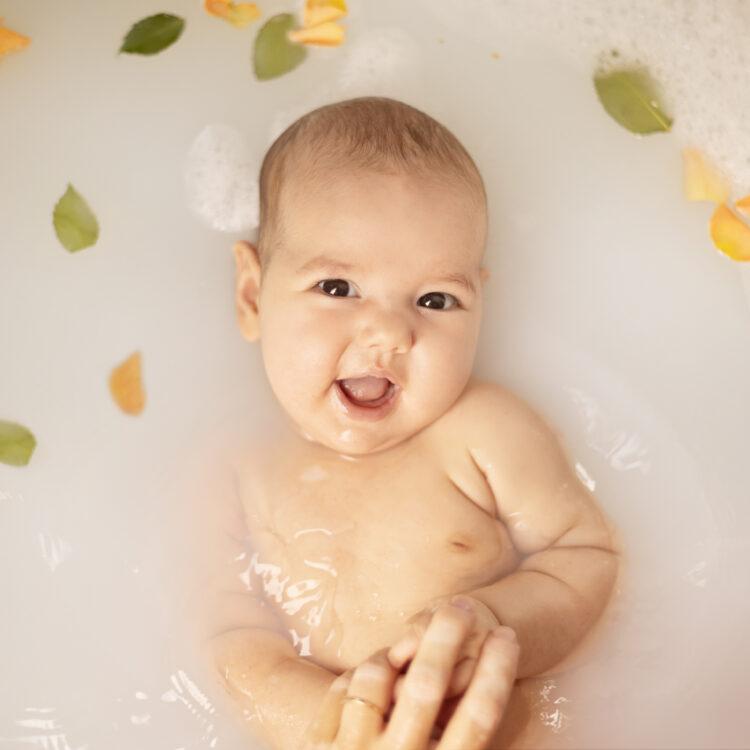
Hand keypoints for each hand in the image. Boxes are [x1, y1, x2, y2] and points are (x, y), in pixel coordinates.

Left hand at [304, 602, 518, 749]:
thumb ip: (456, 741)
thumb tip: (500, 703)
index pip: (477, 719)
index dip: (496, 672)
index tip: (506, 635)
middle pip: (428, 685)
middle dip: (448, 638)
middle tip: (461, 606)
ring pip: (376, 678)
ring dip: (389, 657)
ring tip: (399, 655)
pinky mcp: (316, 747)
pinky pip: (340, 688)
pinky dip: (355, 675)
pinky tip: (369, 675)